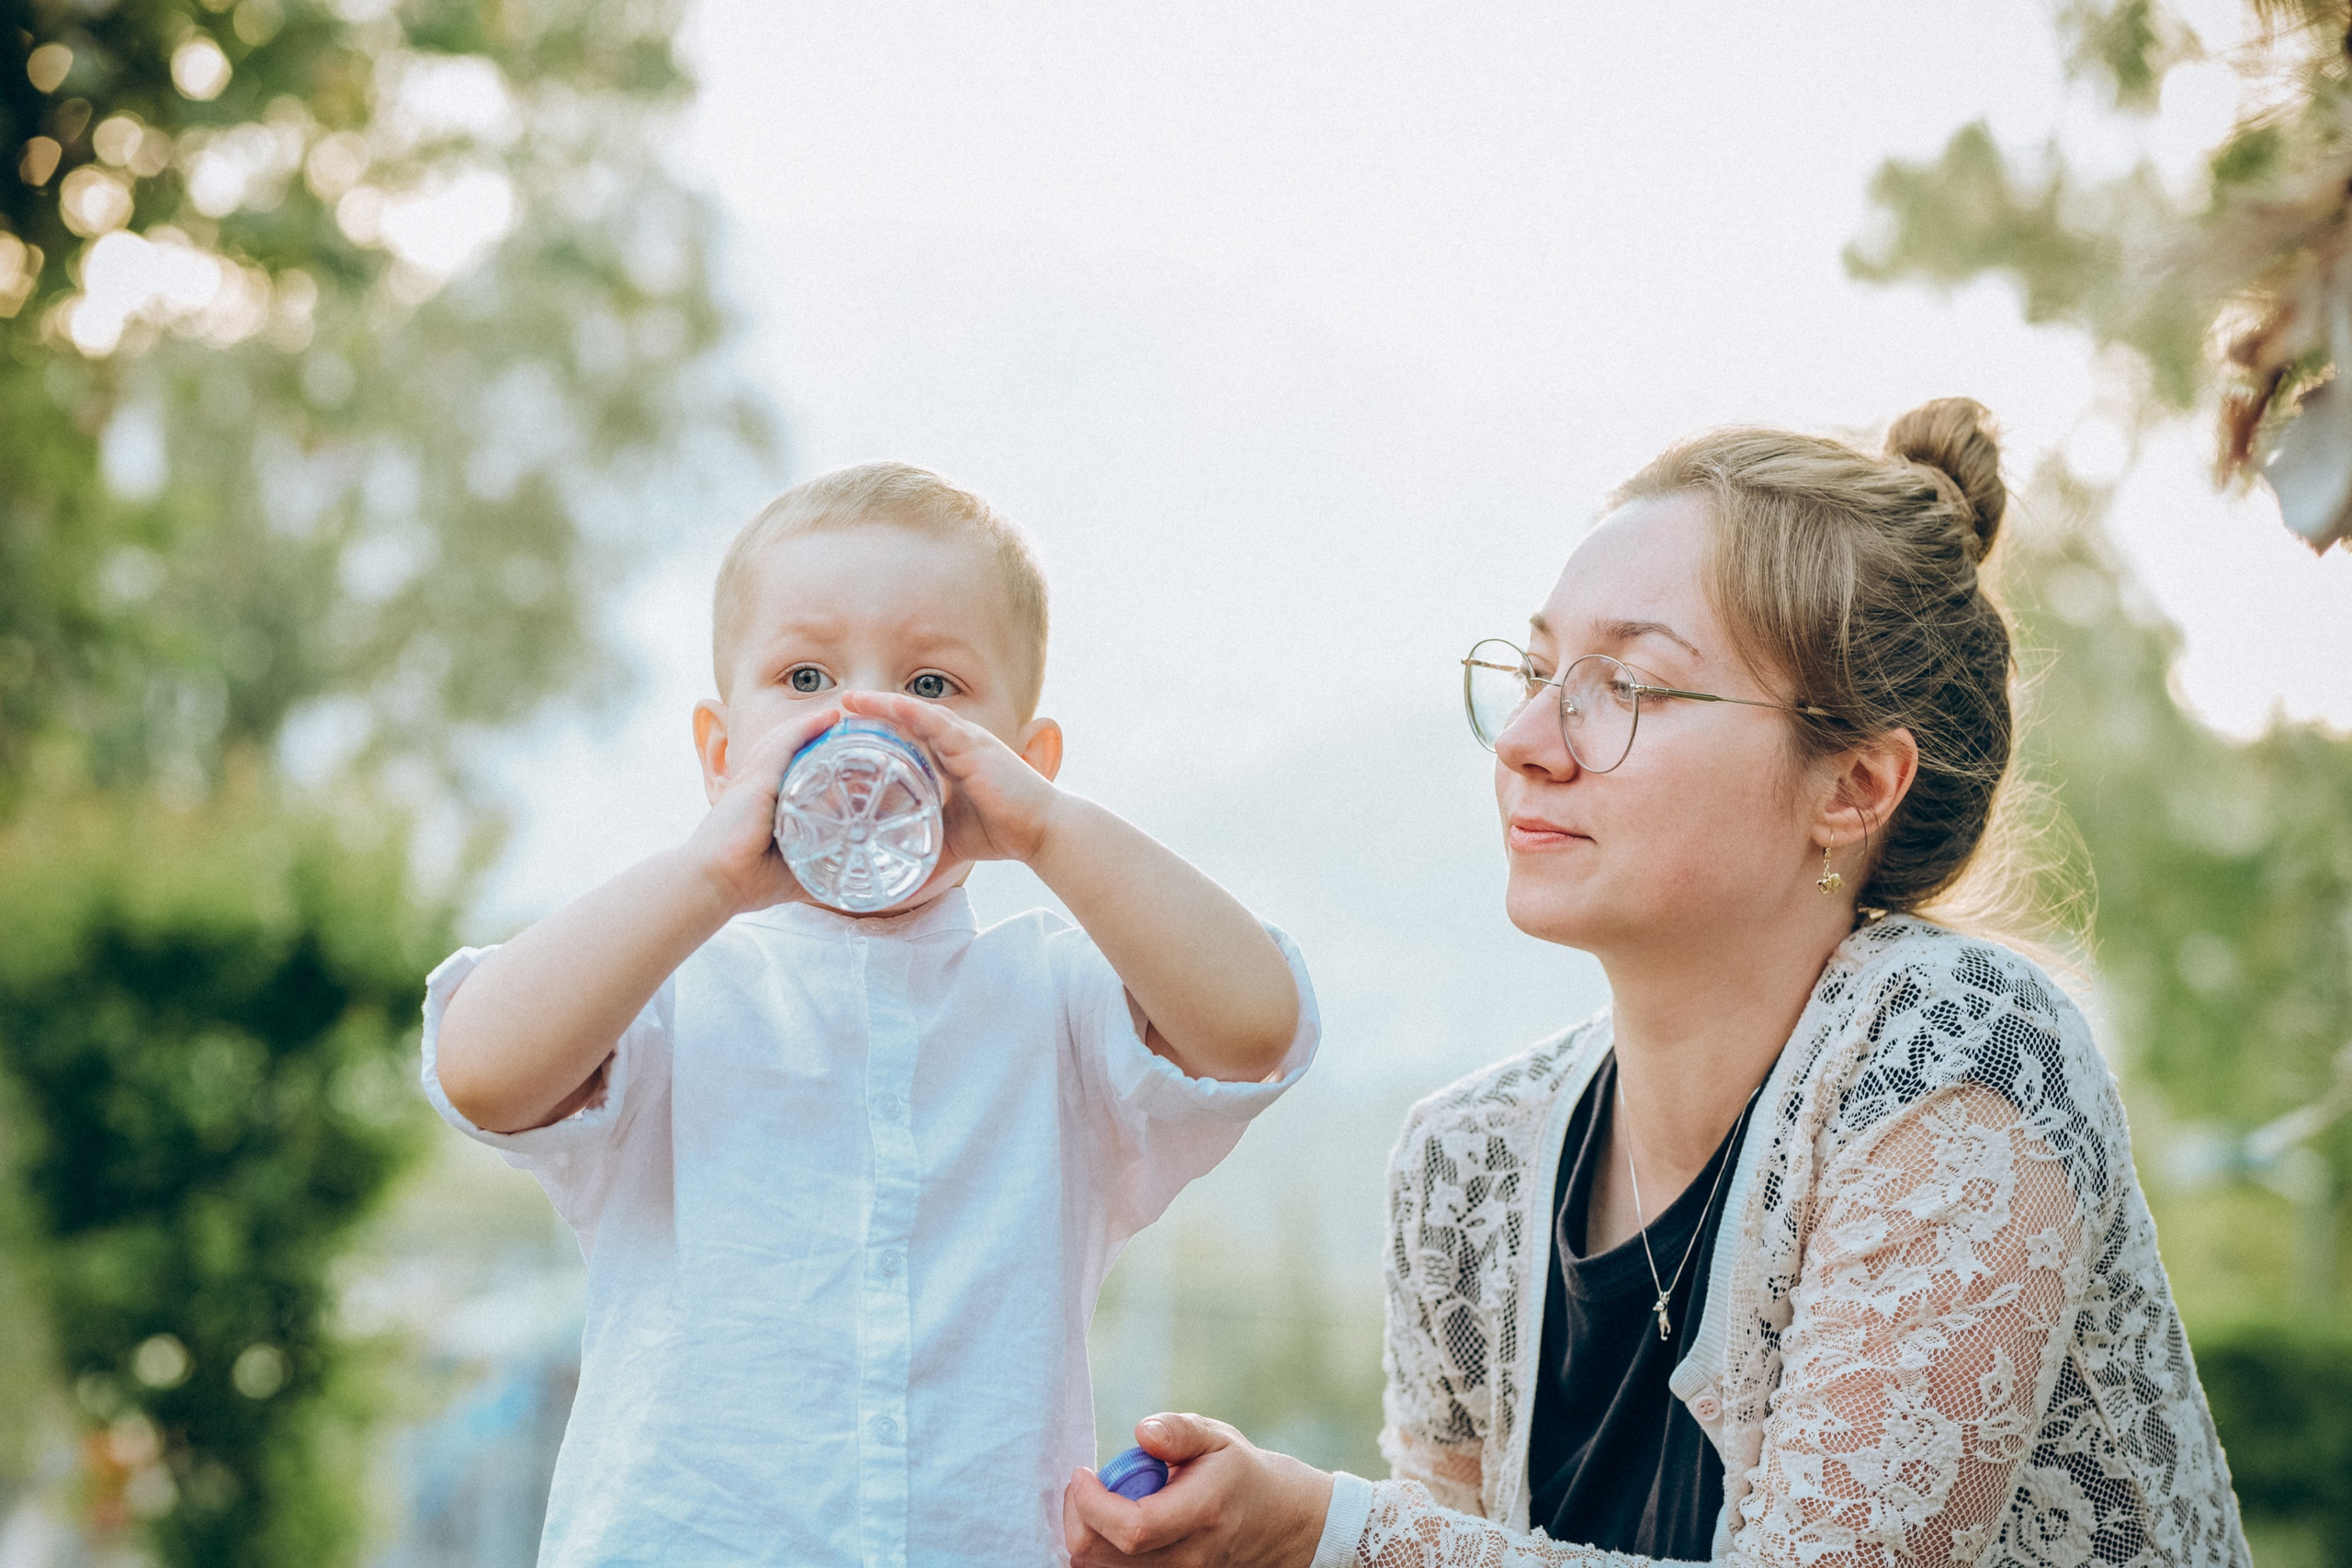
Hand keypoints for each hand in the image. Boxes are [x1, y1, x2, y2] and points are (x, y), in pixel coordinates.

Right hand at [684, 701, 840, 914]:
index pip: (790, 768)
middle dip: (817, 736)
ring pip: (788, 740)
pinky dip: (806, 728)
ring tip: (843, 718)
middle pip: (789, 748)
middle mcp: (758, 784)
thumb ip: (816, 867)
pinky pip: (784, 745)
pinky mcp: (756, 780)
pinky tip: (828, 718)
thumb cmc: (748, 881)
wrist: (716, 883)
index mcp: (764, 802)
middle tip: (852, 729)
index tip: (844, 752)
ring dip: (815, 726)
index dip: (814, 755)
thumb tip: (845, 874)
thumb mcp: (793, 871)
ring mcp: (755, 779)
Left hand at [838, 690, 1061, 863]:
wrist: (1040, 832)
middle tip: (839, 710)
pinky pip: (937, 723)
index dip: (879, 732)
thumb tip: (900, 890)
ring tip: (851, 702)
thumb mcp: (951, 844)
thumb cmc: (1003, 832)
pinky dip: (911, 713)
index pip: (908, 738)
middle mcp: (956, 745)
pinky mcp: (973, 747)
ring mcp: (965, 742)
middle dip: (873, 714)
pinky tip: (887, 705)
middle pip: (907, 720)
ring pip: (917, 714)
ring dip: (882, 706)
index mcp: (951, 760)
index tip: (847, 733)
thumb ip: (926, 856)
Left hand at [1063, 1413, 1332, 1567]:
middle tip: (1086, 1484)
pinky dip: (1099, 1550)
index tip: (1083, 1472)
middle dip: (1079, 1518)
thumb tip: (1142, 1432)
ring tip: (1103, 1501)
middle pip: (1104, 1559)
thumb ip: (1178, 1431)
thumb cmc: (1237, 1473)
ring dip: (1087, 1534)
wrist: (1274, 1523)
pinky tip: (1109, 1523)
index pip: (1133, 1529)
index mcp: (1202, 1513)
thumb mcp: (1216, 1438)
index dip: (1093, 1504)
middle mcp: (1189, 1558)